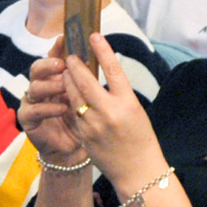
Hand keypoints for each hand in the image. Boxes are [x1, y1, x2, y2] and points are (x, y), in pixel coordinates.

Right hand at [19, 43, 85, 163]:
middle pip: (37, 68)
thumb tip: (98, 53)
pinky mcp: (28, 119)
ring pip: (34, 87)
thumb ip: (87, 79)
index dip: (57, 48)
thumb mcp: (88, 98)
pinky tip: (62, 108)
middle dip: (49, 64)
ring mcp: (32, 102)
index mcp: (55, 78)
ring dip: (51, 85)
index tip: (65, 39)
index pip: (53, 58)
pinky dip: (48, 108)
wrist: (74, 151)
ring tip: (65, 87)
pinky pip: (33, 110)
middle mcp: (41, 87)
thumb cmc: (82, 121)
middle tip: (62, 64)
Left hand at [63, 34, 163, 187]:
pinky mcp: (84, 136)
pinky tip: (67, 94)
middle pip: (86, 80)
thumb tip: (102, 73)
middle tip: (70, 55)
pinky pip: (73, 113)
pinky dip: (70, 101)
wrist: (138, 171)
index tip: (93, 35)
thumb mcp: (136, 110)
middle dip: (75, 65)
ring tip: (65, 72)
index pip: (113, 69)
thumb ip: (119, 93)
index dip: (102, 50)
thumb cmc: (141, 138)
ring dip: (68, 81)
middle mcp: (110, 112)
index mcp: (128, 103)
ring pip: (74, 96)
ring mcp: (94, 125)